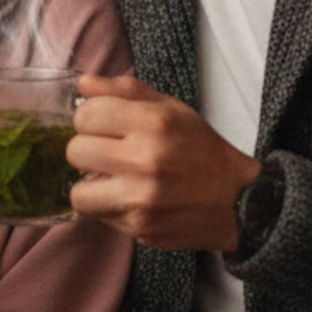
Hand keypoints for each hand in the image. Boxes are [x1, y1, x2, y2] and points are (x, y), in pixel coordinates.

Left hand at [68, 73, 260, 251]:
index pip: (85, 115)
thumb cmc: (201, 150)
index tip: (104, 126)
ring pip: (78, 192)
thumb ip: (124, 91)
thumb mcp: (171, 109)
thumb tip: (83, 84)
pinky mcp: (139, 227)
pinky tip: (129, 198)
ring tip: (112, 180)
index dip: (91, 119)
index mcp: (153, 123)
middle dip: (88, 151)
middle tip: (108, 153)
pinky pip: (98, 216)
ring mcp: (140, 198)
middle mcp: (144, 160)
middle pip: (75, 152)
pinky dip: (108, 207)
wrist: (236, 201)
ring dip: (90, 186)